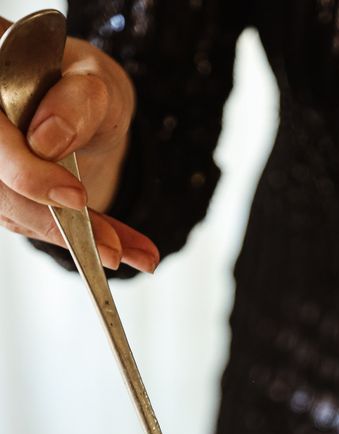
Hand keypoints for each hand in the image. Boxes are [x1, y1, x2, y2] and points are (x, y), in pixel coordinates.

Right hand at [0, 16, 157, 271]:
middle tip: (110, 248)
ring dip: (79, 239)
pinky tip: (125, 249)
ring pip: (20, 215)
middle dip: (57, 222)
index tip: (76, 197)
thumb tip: (46, 138)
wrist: (83, 107)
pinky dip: (85, 241)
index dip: (27, 173)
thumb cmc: (84, 85)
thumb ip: (76, 100)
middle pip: (3, 188)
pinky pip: (41, 226)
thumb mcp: (95, 80)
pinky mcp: (8, 200)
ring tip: (127, 251)